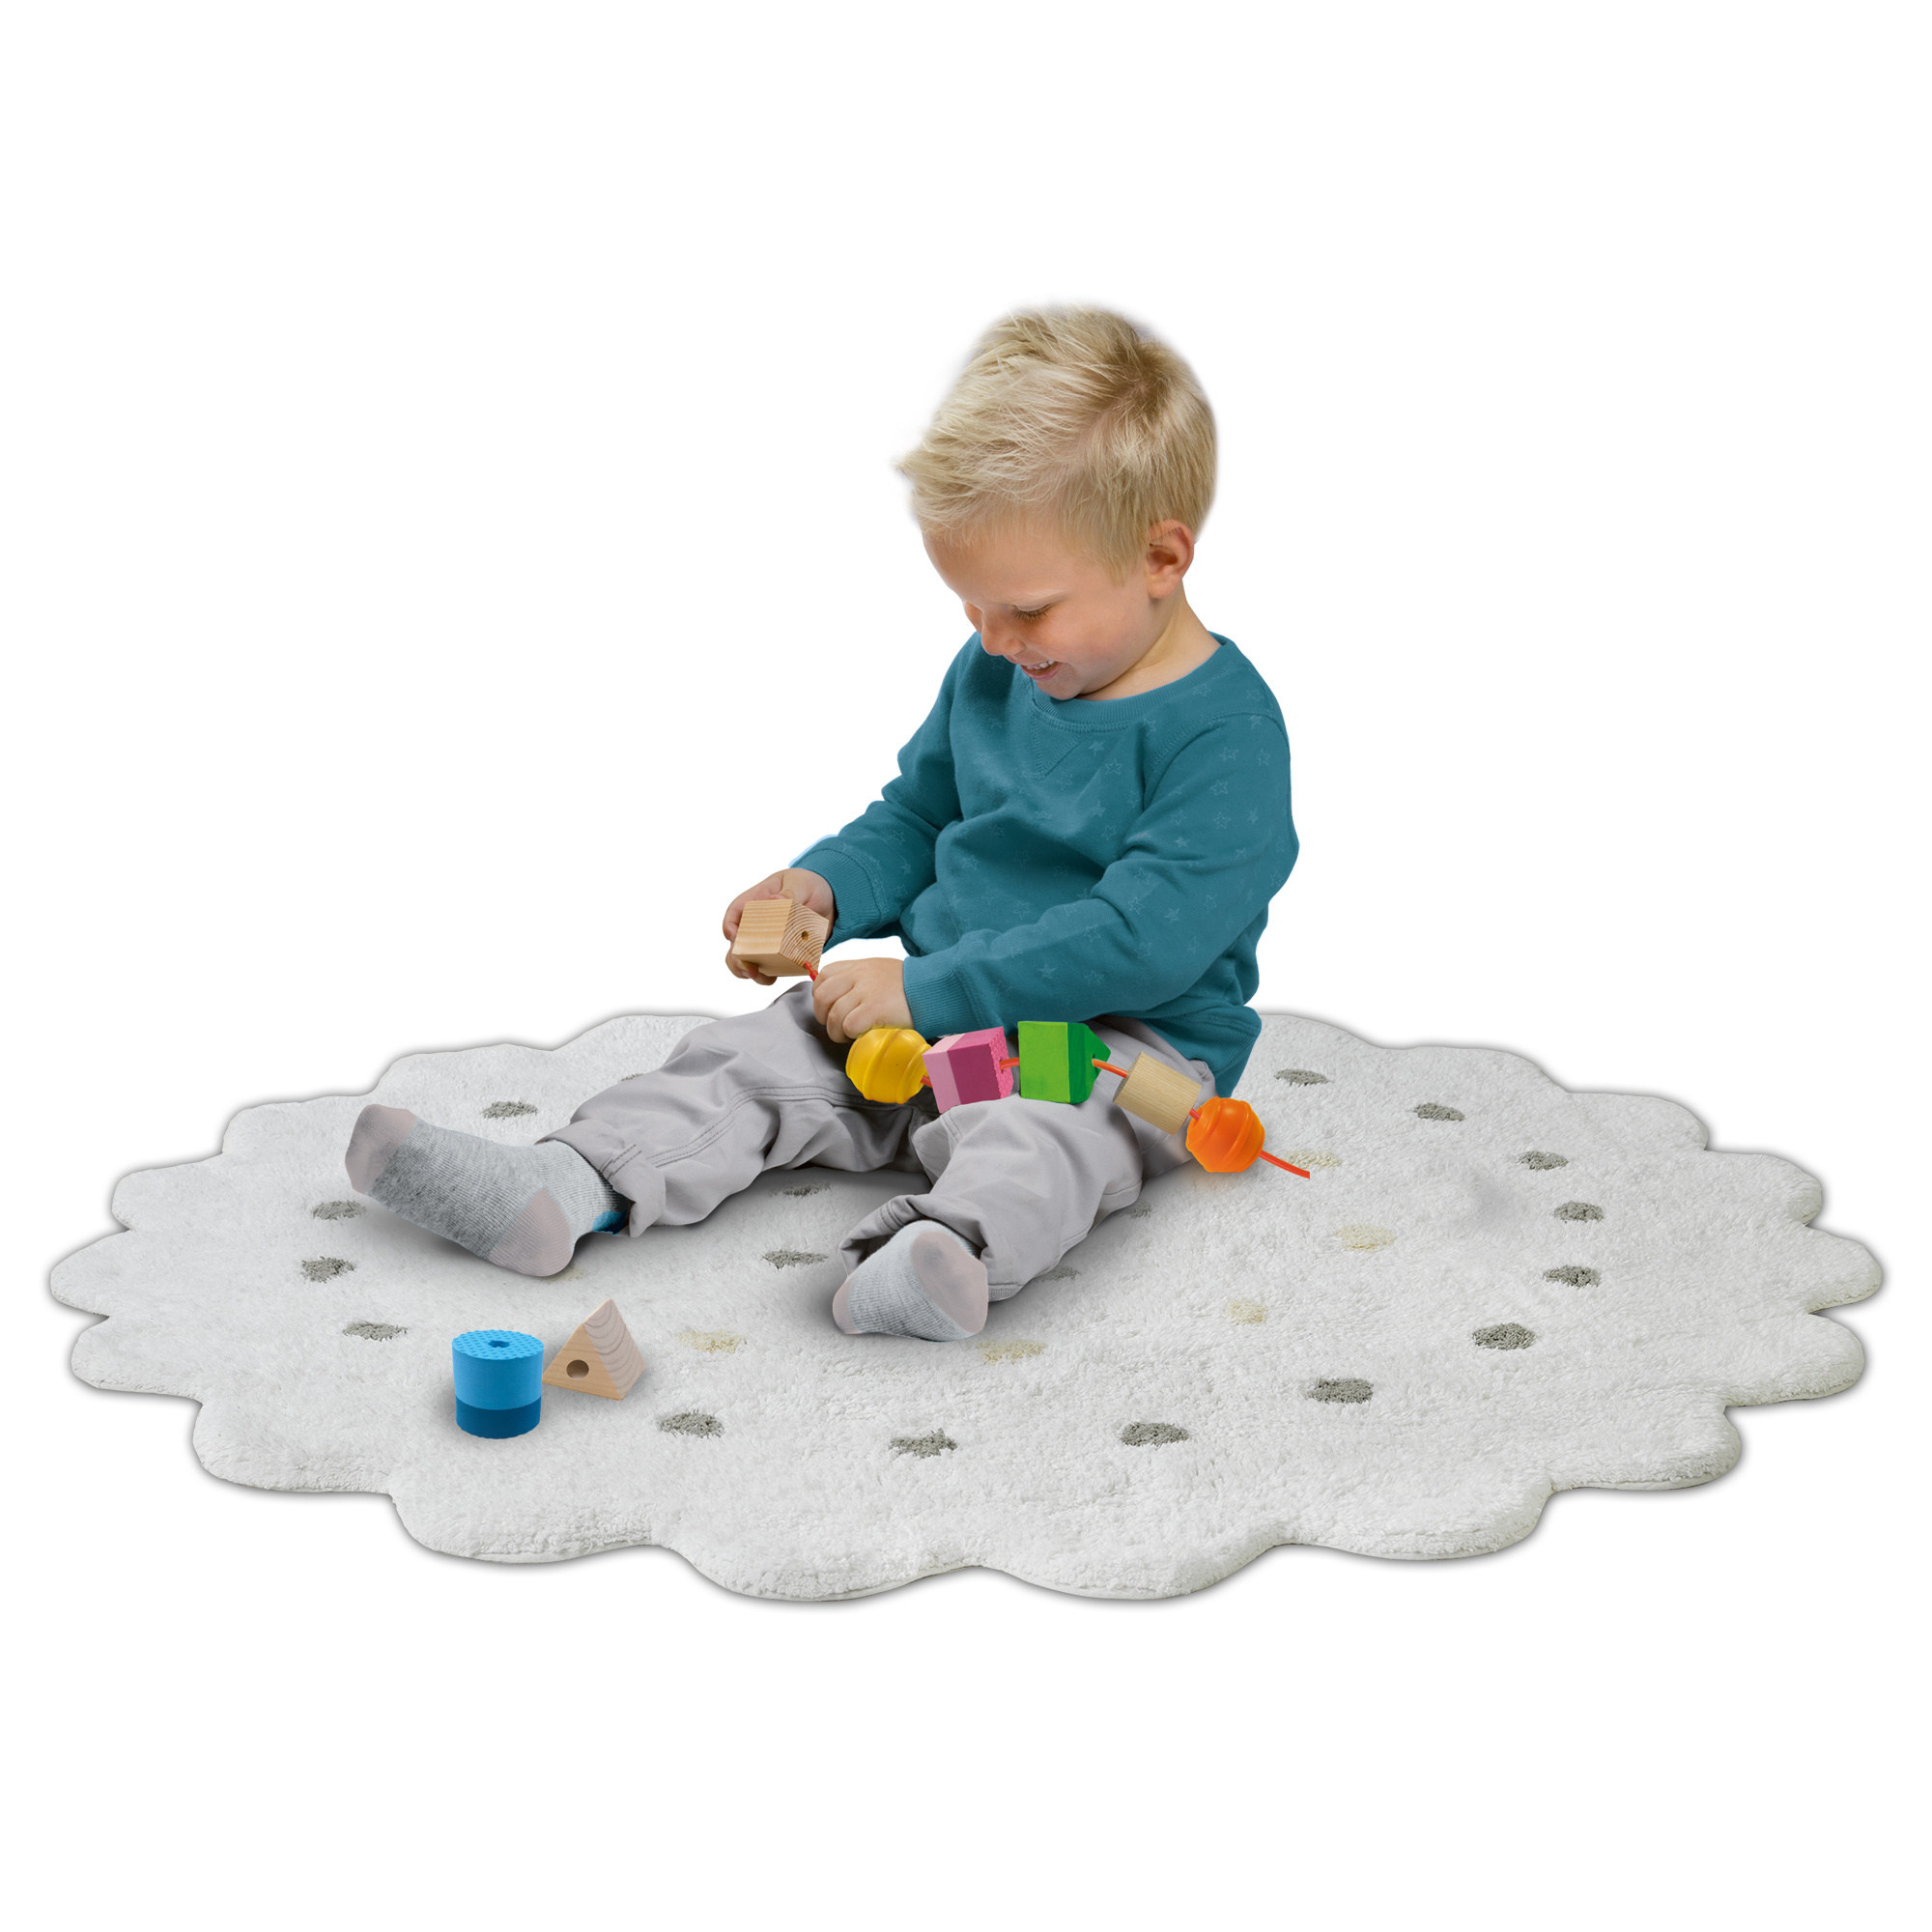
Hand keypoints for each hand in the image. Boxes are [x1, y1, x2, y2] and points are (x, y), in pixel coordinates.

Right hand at [722, 868, 835, 983]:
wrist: (831, 900)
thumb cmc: (809, 884)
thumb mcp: (800, 883)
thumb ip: (789, 893)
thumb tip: (775, 902)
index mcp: (755, 902)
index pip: (734, 913)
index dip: (729, 927)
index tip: (734, 938)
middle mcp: (756, 924)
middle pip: (736, 943)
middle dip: (737, 958)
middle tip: (748, 966)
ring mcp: (767, 941)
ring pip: (747, 960)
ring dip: (749, 971)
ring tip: (760, 976)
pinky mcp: (780, 954)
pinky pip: (768, 969)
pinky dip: (768, 976)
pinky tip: (774, 977)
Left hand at [812, 957, 911, 1043]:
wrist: (933, 988)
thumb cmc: (908, 985)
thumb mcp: (879, 970)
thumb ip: (858, 979)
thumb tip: (839, 996)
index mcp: (858, 965)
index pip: (823, 977)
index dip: (821, 996)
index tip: (829, 1008)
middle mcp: (858, 976)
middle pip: (822, 997)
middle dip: (823, 1016)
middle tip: (837, 1026)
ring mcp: (866, 992)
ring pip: (833, 1016)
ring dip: (837, 1032)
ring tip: (850, 1035)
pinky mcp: (874, 1009)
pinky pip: (848, 1026)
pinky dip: (851, 1035)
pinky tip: (863, 1035)